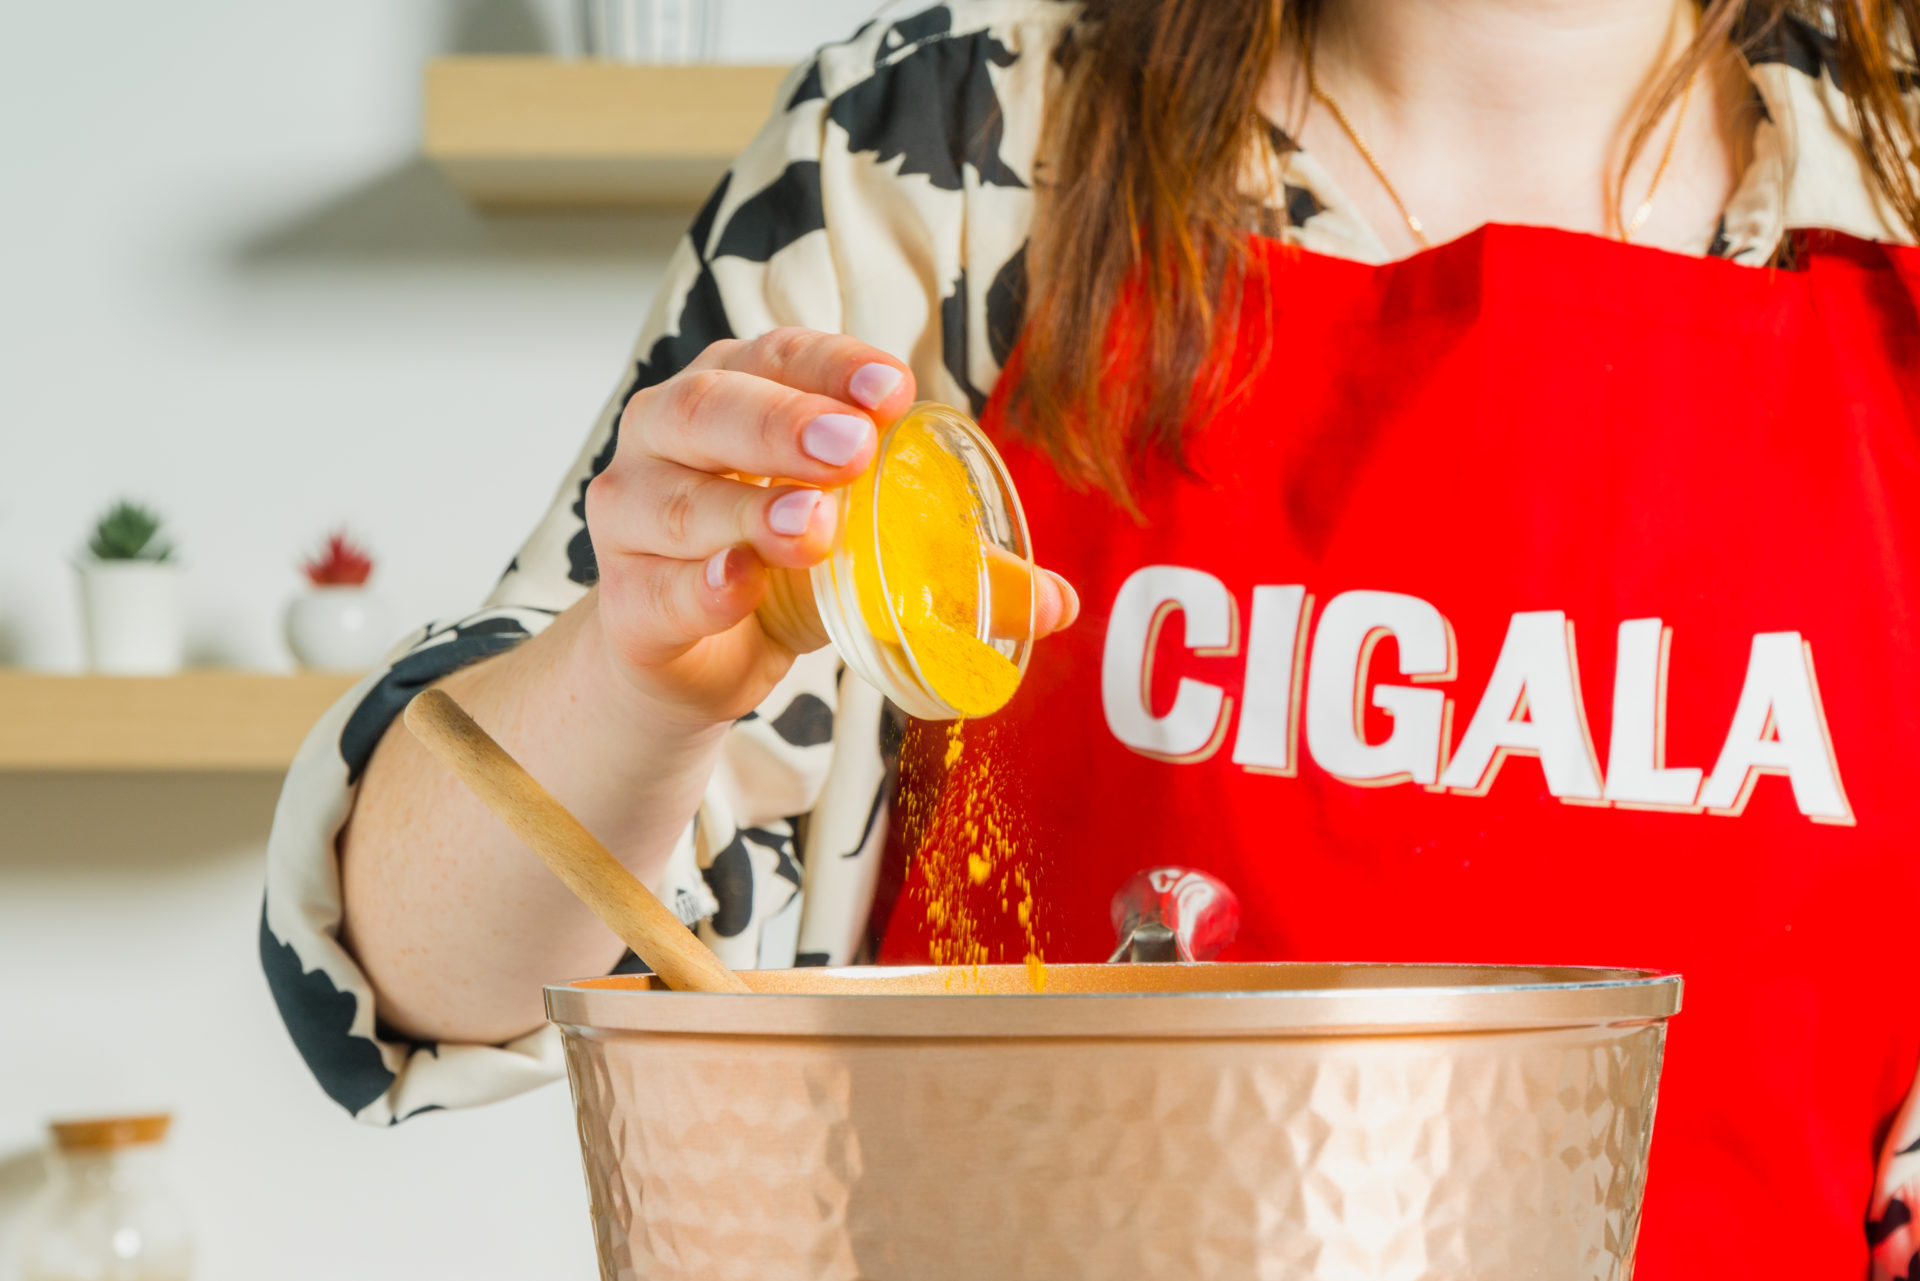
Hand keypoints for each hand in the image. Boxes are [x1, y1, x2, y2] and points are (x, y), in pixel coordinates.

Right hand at [585, 328, 1078, 725]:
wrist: (687, 661)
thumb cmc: (781, 574)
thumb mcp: (871, 556)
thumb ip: (955, 571)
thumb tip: (1064, 602)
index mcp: (735, 390)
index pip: (781, 354)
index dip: (835, 365)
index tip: (895, 390)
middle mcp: (668, 435)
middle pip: (711, 407)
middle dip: (783, 423)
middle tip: (853, 448)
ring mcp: (633, 515)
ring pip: (679, 499)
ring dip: (750, 509)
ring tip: (816, 525)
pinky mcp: (627, 601)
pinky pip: (656, 588)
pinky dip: (700, 585)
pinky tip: (738, 580)